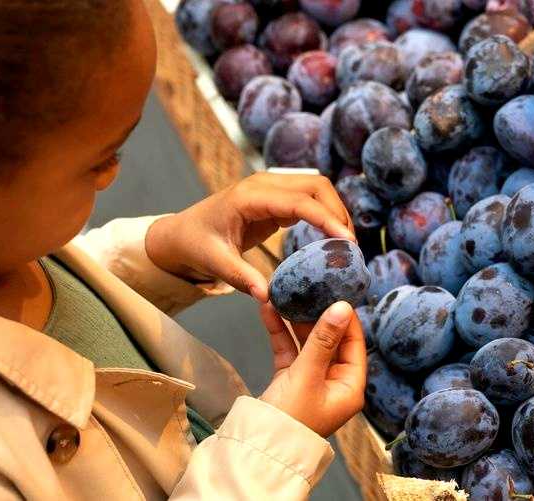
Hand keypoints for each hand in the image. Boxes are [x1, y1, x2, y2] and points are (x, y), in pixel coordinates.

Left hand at [144, 173, 354, 301]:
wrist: (183, 233)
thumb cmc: (197, 245)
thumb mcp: (215, 263)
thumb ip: (241, 278)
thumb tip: (267, 297)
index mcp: (249, 197)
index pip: (299, 201)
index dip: (326, 218)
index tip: (347, 240)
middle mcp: (263, 184)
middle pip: (316, 185)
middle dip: (338, 211)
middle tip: (351, 246)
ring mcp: (270, 186)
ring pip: (316, 187)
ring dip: (335, 209)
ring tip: (346, 242)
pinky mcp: (275, 196)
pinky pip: (308, 197)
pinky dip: (325, 211)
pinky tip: (332, 236)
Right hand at [257, 301, 366, 437]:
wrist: (258, 448)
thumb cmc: (290, 419)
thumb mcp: (307, 374)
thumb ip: (322, 339)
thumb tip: (342, 307)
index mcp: (350, 386)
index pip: (355, 343)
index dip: (345, 318)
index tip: (335, 292)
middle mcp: (334, 383)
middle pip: (331, 341)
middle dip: (316, 315)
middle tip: (308, 289)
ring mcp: (312, 381)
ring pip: (307, 343)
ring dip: (294, 321)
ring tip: (286, 294)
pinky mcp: (290, 380)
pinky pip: (289, 351)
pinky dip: (280, 333)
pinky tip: (268, 311)